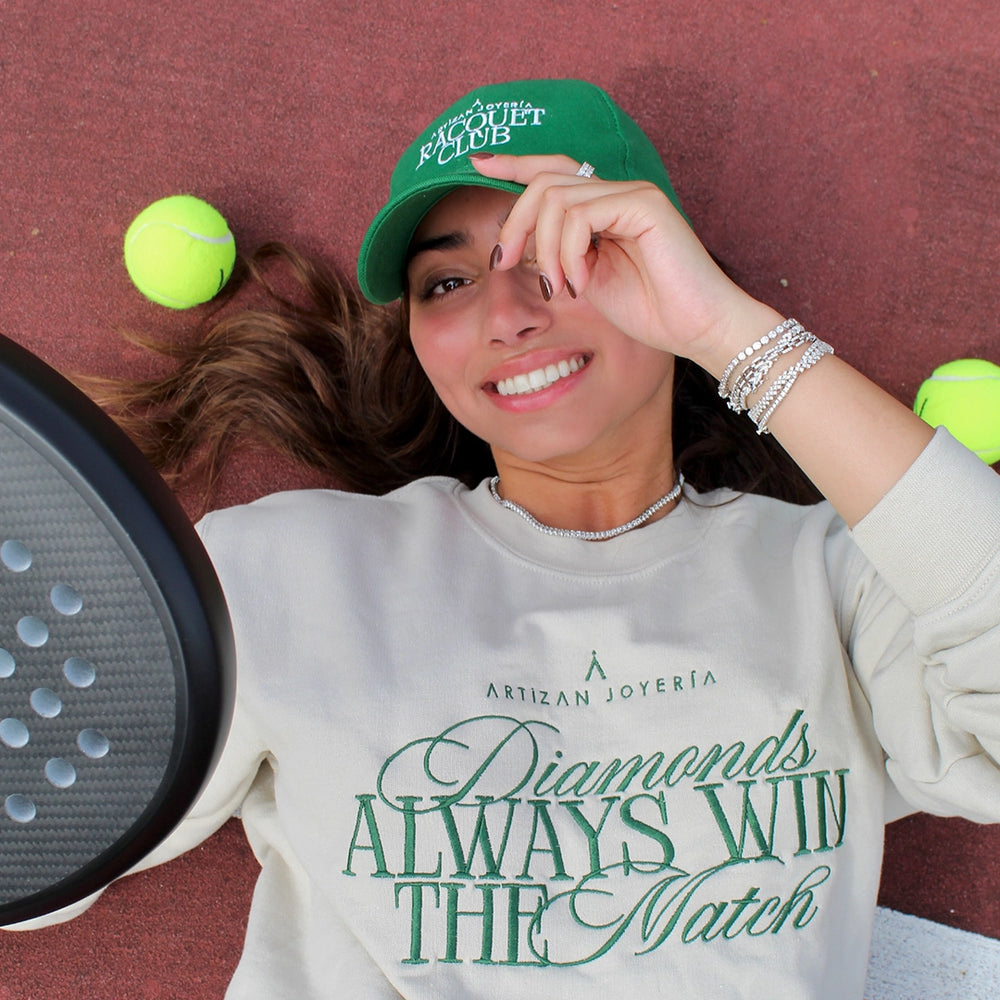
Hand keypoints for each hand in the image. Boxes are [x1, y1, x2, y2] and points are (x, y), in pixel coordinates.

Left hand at [470, 153, 764, 373]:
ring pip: (556, 198)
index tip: (478, 163)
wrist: (697, 328)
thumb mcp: (588, 280)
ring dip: (544, 249)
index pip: (554, 172)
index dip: (516, 164)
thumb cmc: (651, 311)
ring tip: (559, 286)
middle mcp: (617, 192)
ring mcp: (632, 193)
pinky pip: (581, 214)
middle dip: (515, 223)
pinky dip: (568, 251)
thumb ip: (560, 255)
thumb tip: (520, 245)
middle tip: (506, 262)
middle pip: (545, 181)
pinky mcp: (643, 204)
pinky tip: (580, 282)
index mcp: (604, 207)